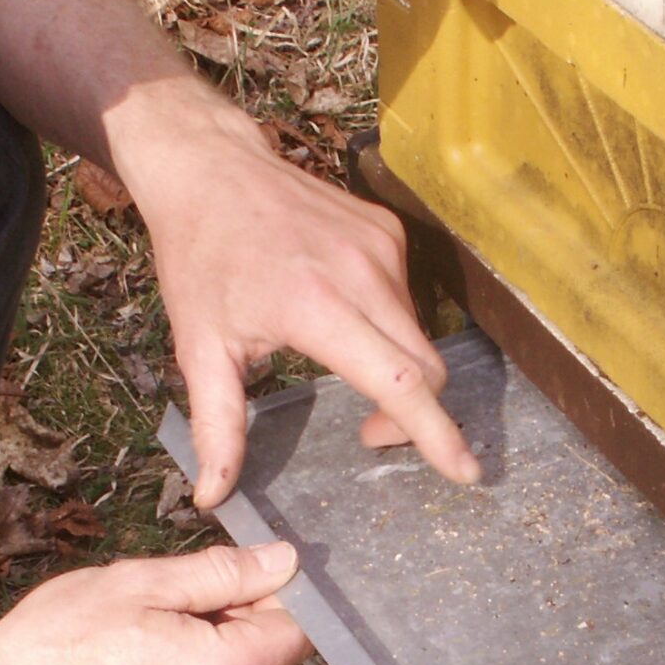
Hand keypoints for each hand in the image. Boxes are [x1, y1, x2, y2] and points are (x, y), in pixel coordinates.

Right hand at [0, 543, 311, 664]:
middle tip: (169, 606)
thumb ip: (224, 573)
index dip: (275, 595)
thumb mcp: (140, 584)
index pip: (298, 630)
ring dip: (210, 660)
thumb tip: (286, 561)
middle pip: (266, 662)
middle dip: (237, 626)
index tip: (231, 577)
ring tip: (144, 643)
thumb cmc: (57, 643)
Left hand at [144, 121, 480, 508]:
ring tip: (343, 366)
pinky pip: (407, 298)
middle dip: (418, 415)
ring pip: (418, 335)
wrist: (209, 168)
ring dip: (398, 367)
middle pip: (425, 367)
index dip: (436, 432)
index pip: (400, 382)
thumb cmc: (200, 258)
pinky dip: (388, 324)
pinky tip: (343, 315)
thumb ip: (217, 426)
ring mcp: (381, 246)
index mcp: (316, 307)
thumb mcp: (198, 347)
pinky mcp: (387, 230)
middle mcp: (361, 273)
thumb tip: (212, 496)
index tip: (465, 471)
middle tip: (371, 435)